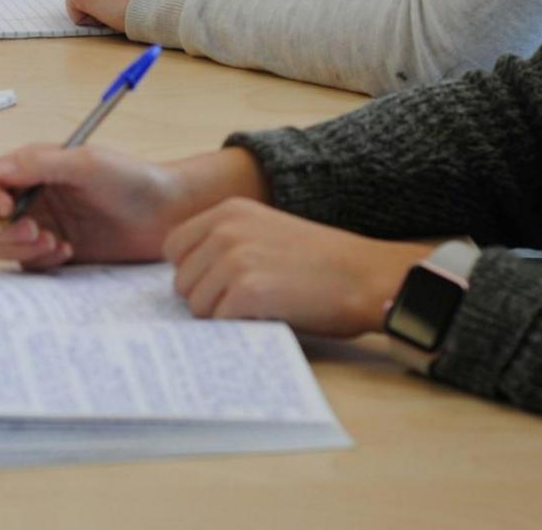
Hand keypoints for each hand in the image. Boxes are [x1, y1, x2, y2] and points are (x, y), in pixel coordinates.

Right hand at [0, 145, 194, 269]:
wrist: (166, 215)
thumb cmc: (131, 179)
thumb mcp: (87, 163)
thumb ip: (40, 164)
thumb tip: (0, 172)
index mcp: (30, 168)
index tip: (6, 208)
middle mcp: (28, 196)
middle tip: (34, 230)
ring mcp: (37, 225)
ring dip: (17, 248)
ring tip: (54, 242)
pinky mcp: (50, 252)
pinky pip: (23, 264)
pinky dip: (38, 261)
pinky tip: (67, 251)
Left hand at [163, 198, 432, 336]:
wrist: (367, 276)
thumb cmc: (322, 263)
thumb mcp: (265, 232)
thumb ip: (225, 244)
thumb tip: (188, 280)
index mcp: (227, 211)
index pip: (174, 248)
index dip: (193, 273)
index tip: (218, 285)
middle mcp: (225, 229)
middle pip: (181, 281)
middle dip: (206, 299)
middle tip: (245, 304)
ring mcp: (234, 259)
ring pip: (196, 305)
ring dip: (221, 317)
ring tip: (259, 310)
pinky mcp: (248, 290)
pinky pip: (218, 321)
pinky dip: (237, 328)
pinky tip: (267, 318)